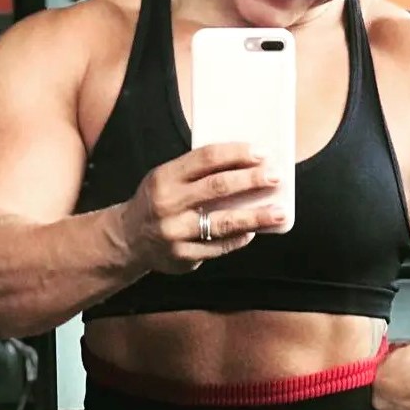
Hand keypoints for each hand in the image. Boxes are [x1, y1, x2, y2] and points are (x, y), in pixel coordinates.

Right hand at [119, 143, 285, 274]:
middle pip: (217, 187)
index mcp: (165, 177)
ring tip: (280, 213)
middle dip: (251, 181)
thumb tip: (246, 166)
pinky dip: (238, 238)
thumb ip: (197, 173)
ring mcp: (175, 231)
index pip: (206, 158)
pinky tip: (254, 232)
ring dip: (255, 217)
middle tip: (276, 177)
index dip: (236, 154)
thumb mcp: (167, 179)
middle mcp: (168, 203)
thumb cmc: (158, 202)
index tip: (262, 153)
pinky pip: (218, 247)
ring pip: (223, 222)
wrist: (128, 240)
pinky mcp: (182, 255)